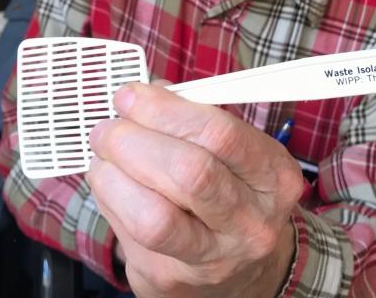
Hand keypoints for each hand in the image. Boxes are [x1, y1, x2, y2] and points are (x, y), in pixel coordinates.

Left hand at [87, 83, 302, 297]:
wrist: (242, 268)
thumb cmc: (232, 192)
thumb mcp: (234, 151)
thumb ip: (193, 117)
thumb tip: (144, 95)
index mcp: (272, 176)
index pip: (220, 134)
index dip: (165, 111)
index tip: (131, 97)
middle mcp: (250, 222)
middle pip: (188, 175)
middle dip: (134, 142)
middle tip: (108, 128)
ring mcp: (211, 259)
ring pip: (153, 218)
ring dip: (112, 176)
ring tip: (103, 156)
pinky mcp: (170, 280)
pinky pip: (129, 235)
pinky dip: (109, 200)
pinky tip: (110, 183)